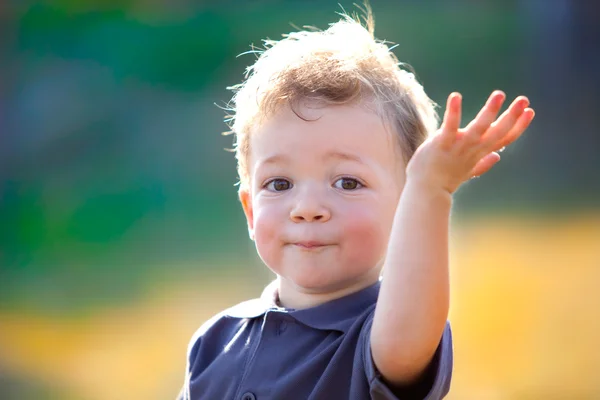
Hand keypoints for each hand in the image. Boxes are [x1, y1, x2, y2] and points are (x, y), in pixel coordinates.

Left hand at [406, 90, 534, 193]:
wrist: (426, 191)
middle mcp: (473, 149)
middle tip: (524, 99)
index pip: (505, 138)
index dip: (519, 126)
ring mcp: (458, 147)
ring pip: (479, 128)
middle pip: (498, 132)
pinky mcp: (441, 144)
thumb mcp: (468, 171)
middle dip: (513, 116)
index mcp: (480, 153)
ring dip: (490, 111)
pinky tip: (456, 96)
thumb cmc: (445, 179)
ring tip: (499, 94)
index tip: (530, 111)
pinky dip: (454, 111)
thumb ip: (483, 163)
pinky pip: (450, 126)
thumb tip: (498, 156)